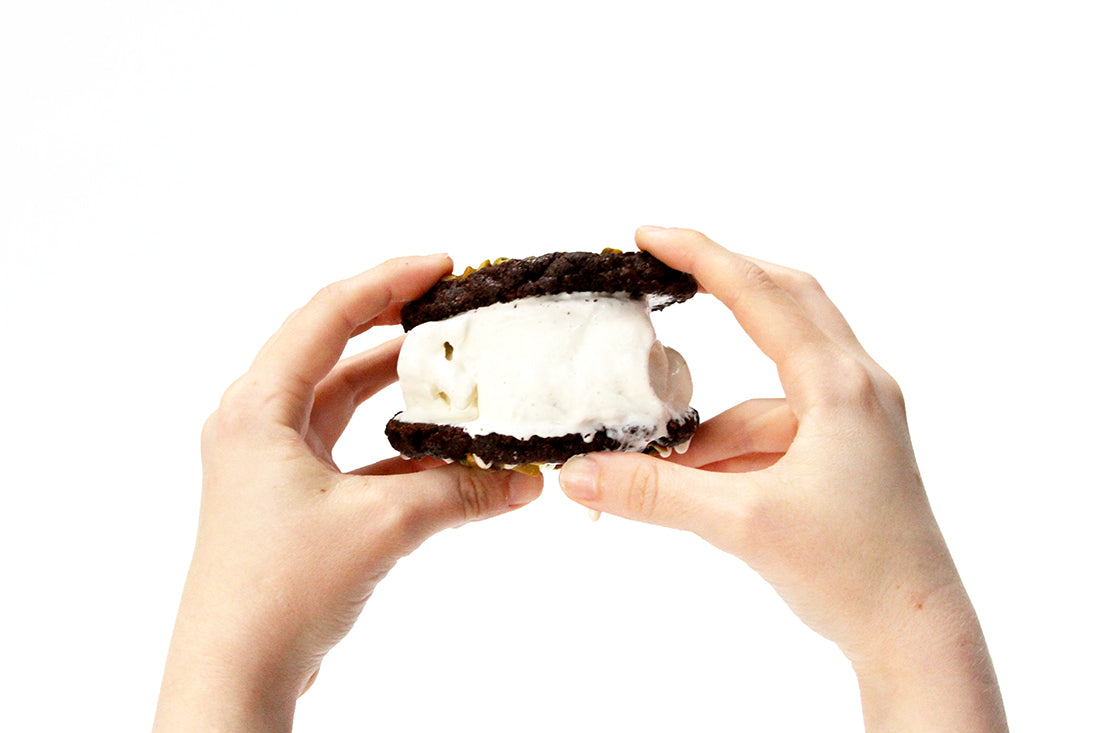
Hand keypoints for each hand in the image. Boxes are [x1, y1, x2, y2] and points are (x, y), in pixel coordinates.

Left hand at [154, 255, 542, 731]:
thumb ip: (461, 493)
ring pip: (342, 400)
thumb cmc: (280, 588)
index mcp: (258, 408)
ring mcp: (272, 461)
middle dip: (394, 325)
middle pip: (332, 349)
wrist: (235, 671)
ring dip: (396, 386)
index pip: (327, 316)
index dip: (387, 282)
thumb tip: (526, 479)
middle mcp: (258, 423)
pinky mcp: (291, 497)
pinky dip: (395, 445)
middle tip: (451, 306)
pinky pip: (349, 448)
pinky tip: (441, 448)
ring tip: (452, 366)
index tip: (443, 266)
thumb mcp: (384, 524)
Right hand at [559, 227, 1007, 731]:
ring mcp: (855, 417)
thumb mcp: (742, 524)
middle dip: (724, 286)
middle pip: (784, 304)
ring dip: (717, 418)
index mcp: (839, 386)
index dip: (702, 255)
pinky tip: (708, 488)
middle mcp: (855, 386)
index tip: (648, 234)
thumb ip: (654, 492)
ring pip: (770, 384)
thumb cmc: (851, 572)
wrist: (916, 633)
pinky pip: (778, 425)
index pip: (761, 294)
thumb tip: (576, 475)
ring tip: (672, 466)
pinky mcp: (848, 448)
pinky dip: (735, 447)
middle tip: (662, 278)